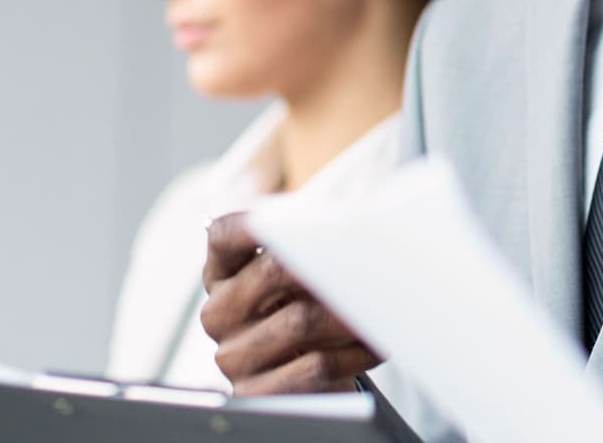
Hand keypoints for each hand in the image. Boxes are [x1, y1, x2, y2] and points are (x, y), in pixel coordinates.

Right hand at [201, 212, 382, 395]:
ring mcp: (232, 357)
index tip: (294, 208)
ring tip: (383, 304)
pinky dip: (354, 353)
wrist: (304, 387)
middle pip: (273, 271)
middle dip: (327, 261)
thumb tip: (351, 224)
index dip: (254, 218)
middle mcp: (218, 314)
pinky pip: (314, 366)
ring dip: (350, 312)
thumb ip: (307, 252)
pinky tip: (376, 345)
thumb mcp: (296, 284)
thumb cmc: (305, 317)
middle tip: (369, 257)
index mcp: (222, 276)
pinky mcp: (255, 394)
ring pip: (301, 320)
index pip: (224, 236)